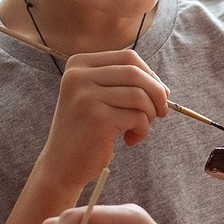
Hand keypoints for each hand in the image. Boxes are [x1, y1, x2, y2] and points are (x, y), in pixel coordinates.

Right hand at [38, 50, 168, 186]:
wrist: (61, 165)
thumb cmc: (85, 131)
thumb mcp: (96, 97)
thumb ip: (122, 83)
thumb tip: (163, 87)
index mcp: (78, 64)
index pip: (128, 57)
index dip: (151, 75)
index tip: (158, 94)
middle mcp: (78, 76)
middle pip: (135, 73)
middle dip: (157, 93)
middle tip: (160, 113)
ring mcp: (86, 96)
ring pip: (140, 95)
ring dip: (149, 115)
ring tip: (139, 129)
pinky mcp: (97, 118)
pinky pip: (138, 117)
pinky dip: (142, 130)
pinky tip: (130, 140)